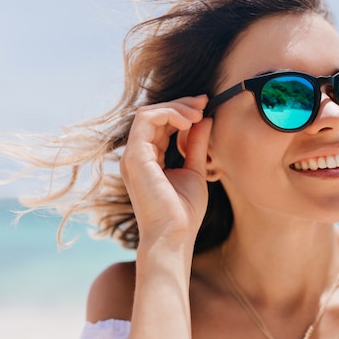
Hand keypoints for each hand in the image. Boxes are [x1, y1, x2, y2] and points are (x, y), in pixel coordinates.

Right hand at [120, 95, 211, 252]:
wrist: (174, 236)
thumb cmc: (184, 212)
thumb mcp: (195, 171)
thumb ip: (196, 145)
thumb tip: (205, 120)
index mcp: (149, 159)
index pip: (161, 124)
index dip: (182, 111)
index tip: (205, 106)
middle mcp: (137, 155)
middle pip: (154, 115)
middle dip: (181, 104)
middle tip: (204, 102)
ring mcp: (133, 156)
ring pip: (148, 113)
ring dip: (176, 107)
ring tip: (198, 113)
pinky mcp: (135, 156)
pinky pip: (147, 120)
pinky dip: (169, 115)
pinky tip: (188, 121)